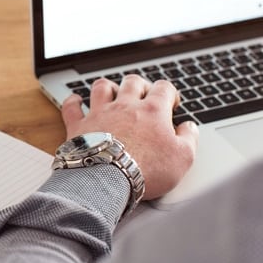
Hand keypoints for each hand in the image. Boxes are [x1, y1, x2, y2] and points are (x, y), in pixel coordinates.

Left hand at [60, 75, 198, 199]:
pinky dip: (73, 101)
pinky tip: (76, 100)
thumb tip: (190, 127)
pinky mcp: (79, 126)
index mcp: (152, 111)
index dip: (170, 92)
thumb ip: (189, 139)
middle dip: (140, 85)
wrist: (109, 180)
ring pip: (103, 86)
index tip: (171, 102)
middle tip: (143, 95)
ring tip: (113, 93)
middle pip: (133, 82)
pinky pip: (72, 107)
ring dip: (109, 87)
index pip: (164, 88)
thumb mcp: (183, 158)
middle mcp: (125, 106)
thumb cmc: (147, 170)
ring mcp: (100, 113)